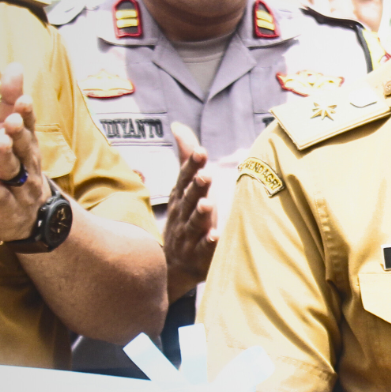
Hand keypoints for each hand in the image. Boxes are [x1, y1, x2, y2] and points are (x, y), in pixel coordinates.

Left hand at [0, 62, 50, 241]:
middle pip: (24, 146)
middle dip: (19, 133)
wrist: (24, 215)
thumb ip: (10, 100)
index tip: (23, 99)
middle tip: (11, 120)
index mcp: (27, 142)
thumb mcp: (9, 130)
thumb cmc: (13, 163)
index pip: (29, 125)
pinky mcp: (6, 207)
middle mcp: (27, 163)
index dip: (26, 113)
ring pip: (14, 170)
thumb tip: (15, 64)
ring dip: (6, 157)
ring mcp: (18, 186)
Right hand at [163, 123, 215, 293]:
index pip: (185, 177)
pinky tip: (216, 236)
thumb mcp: (183, 188)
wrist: (174, 265)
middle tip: (206, 175)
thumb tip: (179, 126)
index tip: (202, 151)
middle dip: (197, 187)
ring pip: (194, 223)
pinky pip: (203, 249)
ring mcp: (189, 235)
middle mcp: (182, 213)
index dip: (192, 165)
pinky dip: (209, 243)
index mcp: (181, 196)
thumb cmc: (183, 217)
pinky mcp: (198, 254)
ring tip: (208, 204)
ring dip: (201, 213)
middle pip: (189, 198)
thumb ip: (185, 158)